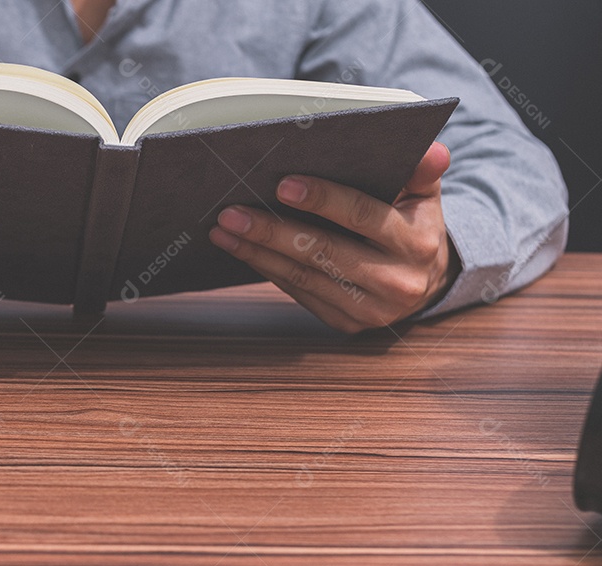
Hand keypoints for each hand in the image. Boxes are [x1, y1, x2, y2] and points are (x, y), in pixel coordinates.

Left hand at [209, 142, 458, 332]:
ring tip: (223, 230)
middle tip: (231, 212)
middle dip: (272, 230)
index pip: (362, 215)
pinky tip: (242, 250)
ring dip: (257, 252)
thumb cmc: (413, 224)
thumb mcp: (425, 195)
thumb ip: (421, 170)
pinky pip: (299, 293)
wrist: (425, 281)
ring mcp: (369, 309)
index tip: (281, 185)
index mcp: (416, 243)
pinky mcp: (345, 323)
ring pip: (303, 276)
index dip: (322, 199)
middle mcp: (396, 282)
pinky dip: (267, 269)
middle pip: (323, 251)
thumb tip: (433, 150)